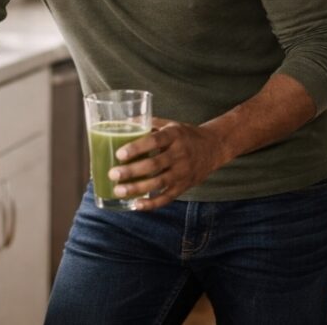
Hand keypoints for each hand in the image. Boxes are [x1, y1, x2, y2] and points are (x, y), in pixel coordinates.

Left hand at [107, 118, 229, 210]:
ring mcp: (183, 172)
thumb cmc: (185, 135)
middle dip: (131, 171)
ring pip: (158, 182)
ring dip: (137, 188)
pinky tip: (136, 205)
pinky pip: (167, 197)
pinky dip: (152, 203)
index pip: (154, 141)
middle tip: (113, 174)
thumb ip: (148, 123)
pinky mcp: (184, 186)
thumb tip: (122, 121)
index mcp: (174, 135)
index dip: (136, 148)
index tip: (119, 154)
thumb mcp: (170, 125)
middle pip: (154, 164)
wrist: (214, 148)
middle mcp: (180, 154)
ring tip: (118, 190)